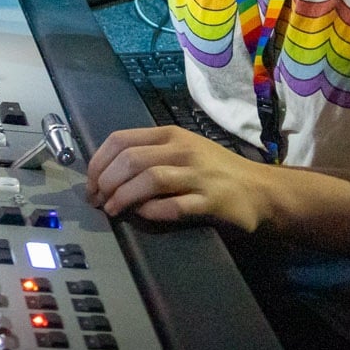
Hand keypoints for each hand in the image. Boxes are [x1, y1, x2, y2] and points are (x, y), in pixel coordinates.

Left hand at [85, 125, 272, 229]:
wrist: (259, 189)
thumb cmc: (214, 170)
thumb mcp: (181, 151)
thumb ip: (148, 155)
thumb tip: (106, 173)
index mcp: (170, 134)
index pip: (121, 139)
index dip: (97, 163)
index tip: (90, 184)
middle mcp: (183, 150)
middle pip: (131, 160)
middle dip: (106, 182)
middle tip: (98, 201)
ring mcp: (198, 175)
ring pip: (150, 179)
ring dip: (124, 196)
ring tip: (113, 210)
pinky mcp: (211, 201)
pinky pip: (174, 206)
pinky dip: (152, 211)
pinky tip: (143, 215)